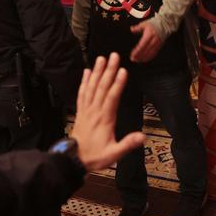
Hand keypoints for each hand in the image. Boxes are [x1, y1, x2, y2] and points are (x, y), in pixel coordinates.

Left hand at [71, 53, 144, 170]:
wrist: (73, 159)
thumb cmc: (95, 156)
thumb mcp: (113, 154)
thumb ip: (127, 144)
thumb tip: (143, 136)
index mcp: (104, 119)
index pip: (112, 97)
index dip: (118, 84)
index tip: (123, 71)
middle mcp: (94, 111)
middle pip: (102, 87)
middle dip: (108, 71)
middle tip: (114, 56)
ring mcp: (86, 110)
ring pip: (91, 87)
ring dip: (96, 72)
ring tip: (101, 58)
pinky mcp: (81, 111)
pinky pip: (82, 93)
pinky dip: (84, 82)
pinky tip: (86, 72)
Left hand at [130, 21, 162, 62]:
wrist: (165, 24)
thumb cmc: (154, 23)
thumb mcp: (144, 24)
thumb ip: (137, 28)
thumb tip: (131, 29)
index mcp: (149, 34)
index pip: (142, 45)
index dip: (137, 51)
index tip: (132, 55)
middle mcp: (154, 40)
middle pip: (145, 51)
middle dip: (139, 56)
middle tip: (133, 59)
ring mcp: (157, 44)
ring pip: (150, 53)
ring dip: (143, 58)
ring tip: (137, 60)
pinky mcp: (160, 46)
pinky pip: (154, 53)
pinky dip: (149, 57)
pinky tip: (145, 59)